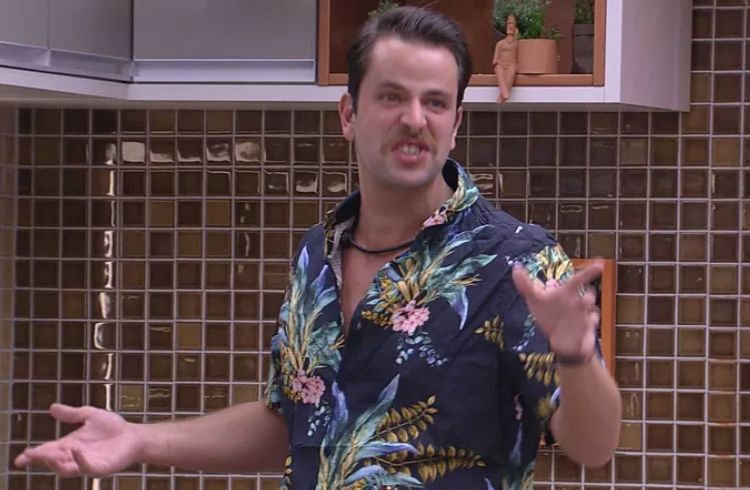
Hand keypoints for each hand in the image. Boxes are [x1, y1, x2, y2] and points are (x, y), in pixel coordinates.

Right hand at [14, 403, 143, 477]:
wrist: (134, 435)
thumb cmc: (113, 427)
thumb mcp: (89, 416)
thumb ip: (71, 414)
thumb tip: (51, 407)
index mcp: (70, 444)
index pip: (48, 451)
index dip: (34, 455)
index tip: (20, 459)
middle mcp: (75, 456)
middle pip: (53, 461)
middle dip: (41, 459)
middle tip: (30, 456)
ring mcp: (87, 464)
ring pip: (65, 469)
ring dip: (56, 463)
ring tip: (49, 454)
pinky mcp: (100, 468)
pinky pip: (87, 468)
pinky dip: (80, 460)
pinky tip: (77, 450)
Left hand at [512, 260, 602, 360]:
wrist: (563, 342)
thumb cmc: (549, 317)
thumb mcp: (535, 300)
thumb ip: (526, 285)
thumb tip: (515, 267)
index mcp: (567, 294)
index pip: (577, 280)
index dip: (588, 271)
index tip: (600, 264)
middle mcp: (578, 302)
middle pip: (586, 291)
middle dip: (589, 283)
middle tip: (594, 275)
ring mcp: (584, 315)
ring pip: (589, 304)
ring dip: (586, 301)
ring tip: (582, 301)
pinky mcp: (588, 328)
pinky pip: (592, 321)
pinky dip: (590, 320)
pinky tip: (585, 321)